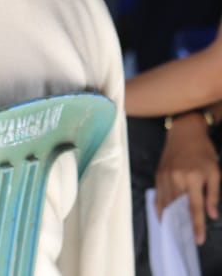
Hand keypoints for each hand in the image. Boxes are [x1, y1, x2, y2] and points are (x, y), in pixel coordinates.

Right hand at [156, 113, 220, 244]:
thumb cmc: (203, 152)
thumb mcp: (215, 173)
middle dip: (181, 225)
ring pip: (166, 203)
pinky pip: (158, 195)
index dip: (197, 225)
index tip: (198, 240)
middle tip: (184, 239)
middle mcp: (175, 179)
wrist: (184, 132)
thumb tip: (212, 215)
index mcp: (192, 179)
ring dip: (170, 219)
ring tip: (174, 232)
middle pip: (177, 208)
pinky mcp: (158, 175)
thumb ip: (214, 195)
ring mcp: (164, 177)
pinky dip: (159, 207)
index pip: (195, 208)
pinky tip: (162, 217)